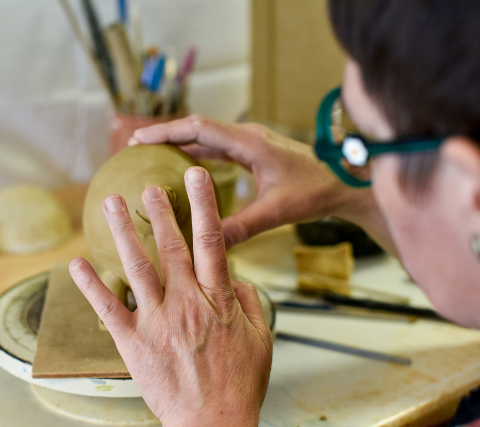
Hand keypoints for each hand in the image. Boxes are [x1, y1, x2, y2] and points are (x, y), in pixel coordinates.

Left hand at [69, 166, 272, 426]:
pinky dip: (91, 285)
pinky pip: (108, 309)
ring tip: (111, 204)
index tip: (196, 177)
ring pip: (137, 268)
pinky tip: (76, 263)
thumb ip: (250, 303)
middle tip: (148, 185)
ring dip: (124, 232)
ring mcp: (157, 322)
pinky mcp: (133, 344)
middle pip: (171, 247)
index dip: (204, 205)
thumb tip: (239, 279)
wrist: (211, 425)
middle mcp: (186, 304)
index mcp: (219, 300)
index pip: (211, 242)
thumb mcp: (262, 340)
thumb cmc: (240, 385)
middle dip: (160, 211)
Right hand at [130, 115, 365, 248]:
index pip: (198, 129)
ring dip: (179, 144)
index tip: (139, 139)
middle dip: (165, 135)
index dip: (166, 132)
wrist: (345, 182)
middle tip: (133, 146)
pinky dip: (196, 155)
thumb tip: (208, 245)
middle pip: (197, 128)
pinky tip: (181, 170)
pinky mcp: (254, 153)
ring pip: (206, 138)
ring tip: (149, 156)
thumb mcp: (276, 212)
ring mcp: (251, 143)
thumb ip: (242, 227)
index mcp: (249, 143)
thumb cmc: (315, 192)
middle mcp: (247, 137)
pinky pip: (218, 150)